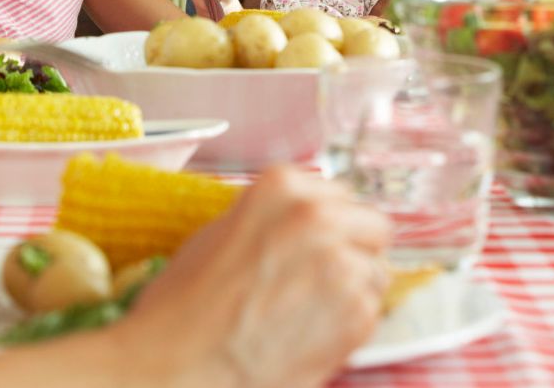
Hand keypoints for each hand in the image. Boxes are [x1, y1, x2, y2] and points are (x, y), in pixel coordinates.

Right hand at [114, 167, 389, 387]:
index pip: (339, 195)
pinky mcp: (357, 313)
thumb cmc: (184, 307)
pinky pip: (372, 310)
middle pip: (370, 226)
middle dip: (352, 250)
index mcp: (282, 186)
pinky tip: (311, 332)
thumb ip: (271, 217)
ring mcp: (343, 264)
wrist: (178, 366)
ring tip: (310, 312)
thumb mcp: (219, 233)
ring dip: (353, 289)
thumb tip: (301, 221)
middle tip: (321, 279)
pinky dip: (349, 324)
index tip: (314, 245)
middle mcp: (320, 215)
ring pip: (376, 270)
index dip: (328, 223)